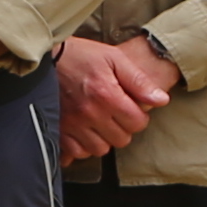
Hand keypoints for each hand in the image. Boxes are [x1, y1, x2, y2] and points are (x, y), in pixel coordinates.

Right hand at [55, 32, 175, 153]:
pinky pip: (76, 152)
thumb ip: (139, 81)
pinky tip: (84, 132)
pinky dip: (83, 146)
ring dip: (104, 139)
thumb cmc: (81, 54)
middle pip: (121, 139)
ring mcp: (72, 123)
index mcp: (107, 95)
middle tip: (115, 114)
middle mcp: (89, 113)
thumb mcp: (114, 58)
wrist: (44, 56)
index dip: (138, 116)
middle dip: (123, 128)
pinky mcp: (58, 129)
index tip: (130, 107)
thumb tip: (162, 100)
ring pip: (100, 149)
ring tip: (100, 123)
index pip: (137, 124)